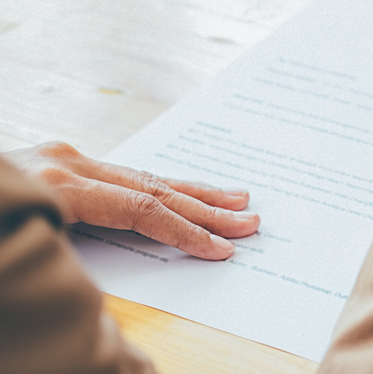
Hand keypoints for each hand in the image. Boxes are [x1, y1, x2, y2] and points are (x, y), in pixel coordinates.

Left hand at [7, 141, 258, 259]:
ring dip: (193, 191)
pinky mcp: (57, 161)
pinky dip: (159, 184)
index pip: (141, 210)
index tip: (223, 249)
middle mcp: (67, 164)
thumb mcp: (18, 254)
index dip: (186, 232)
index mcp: (59, 187)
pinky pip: (122, 174)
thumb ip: (67, 269)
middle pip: (152, 188)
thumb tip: (110, 311)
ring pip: (142, 175)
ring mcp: (62, 158)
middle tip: (251, 220)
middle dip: (206, 208)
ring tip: (238, 197)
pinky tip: (181, 187)